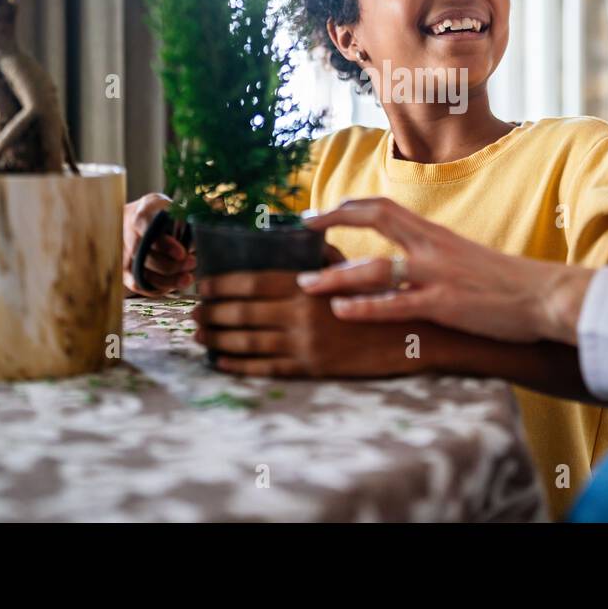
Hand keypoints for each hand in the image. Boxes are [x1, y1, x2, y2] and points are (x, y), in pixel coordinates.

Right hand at [122, 193, 195, 294]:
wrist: (148, 217)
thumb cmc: (169, 215)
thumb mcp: (179, 211)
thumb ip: (185, 226)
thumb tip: (195, 247)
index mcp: (144, 211)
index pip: (147, 227)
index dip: (164, 243)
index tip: (182, 253)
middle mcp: (127, 230)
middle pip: (142, 254)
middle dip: (169, 265)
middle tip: (191, 264)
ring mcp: (123, 250)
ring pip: (139, 272)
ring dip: (165, 280)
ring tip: (186, 279)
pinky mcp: (123, 267)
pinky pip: (136, 283)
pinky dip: (155, 288)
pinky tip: (173, 285)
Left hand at [193, 270, 430, 377]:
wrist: (415, 337)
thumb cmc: (383, 297)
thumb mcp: (353, 270)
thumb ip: (321, 260)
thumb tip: (292, 239)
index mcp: (309, 285)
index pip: (253, 281)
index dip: (222, 285)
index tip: (202, 286)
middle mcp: (302, 314)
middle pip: (242, 313)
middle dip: (211, 313)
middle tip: (192, 313)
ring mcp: (305, 344)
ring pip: (248, 342)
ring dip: (217, 338)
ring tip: (199, 334)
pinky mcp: (312, 369)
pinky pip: (265, 369)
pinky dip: (238, 365)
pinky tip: (221, 361)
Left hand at [297, 198, 593, 344]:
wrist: (547, 296)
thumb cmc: (508, 283)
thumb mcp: (465, 259)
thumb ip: (433, 256)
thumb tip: (402, 263)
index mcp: (436, 234)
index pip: (384, 207)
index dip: (348, 206)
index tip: (317, 214)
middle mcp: (432, 247)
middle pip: (375, 218)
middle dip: (333, 220)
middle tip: (301, 231)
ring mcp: (438, 275)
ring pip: (376, 268)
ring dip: (336, 276)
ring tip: (305, 285)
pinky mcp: (445, 305)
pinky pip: (397, 305)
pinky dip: (365, 307)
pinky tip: (341, 311)